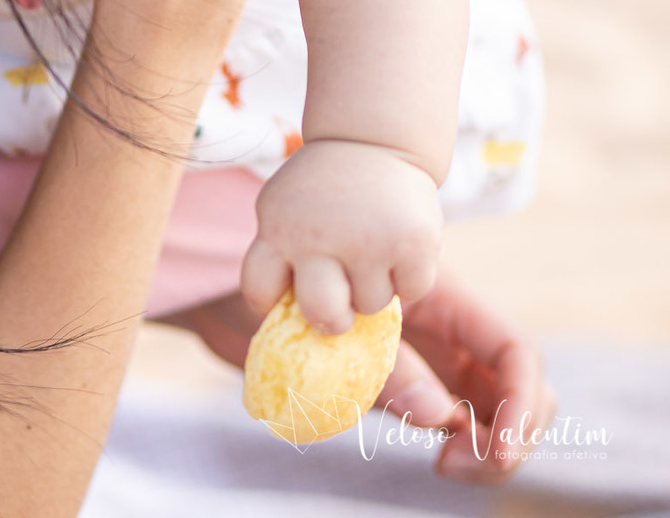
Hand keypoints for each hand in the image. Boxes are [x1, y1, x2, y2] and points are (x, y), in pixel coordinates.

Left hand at [163, 264, 551, 485]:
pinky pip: (463, 422)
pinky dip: (466, 449)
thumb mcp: (334, 324)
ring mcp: (437, 362)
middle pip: (521, 385)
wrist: (238, 300)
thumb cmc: (285, 295)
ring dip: (493, 447)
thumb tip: (440, 416)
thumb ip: (389, 367)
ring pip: (500, 408)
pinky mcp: (416, 390)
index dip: (521, 401)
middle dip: (514, 433)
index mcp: (442, 299)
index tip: (491, 449)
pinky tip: (437, 459)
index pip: (514, 350)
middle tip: (454, 463)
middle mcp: (449, 332)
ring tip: (445, 464)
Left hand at [241, 140, 441, 331]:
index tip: (289, 292)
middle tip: (343, 295)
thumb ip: (287, 259)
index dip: (272, 302)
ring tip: (372, 243)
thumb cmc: (324, 187)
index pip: (258, 288)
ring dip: (375, 284)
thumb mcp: (286, 210)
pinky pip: (412, 290)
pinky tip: (400, 240)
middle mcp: (318, 235)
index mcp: (277, 226)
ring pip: (371, 305)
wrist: (372, 136)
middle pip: (322, 314)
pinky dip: (410, 274)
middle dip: (334, 316)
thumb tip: (309, 328)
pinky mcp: (412, 242)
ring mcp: (367, 239)